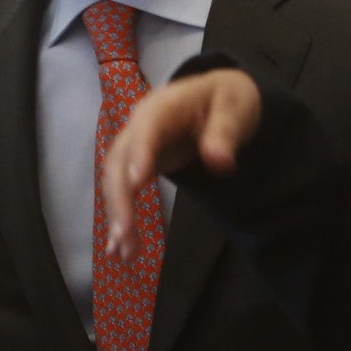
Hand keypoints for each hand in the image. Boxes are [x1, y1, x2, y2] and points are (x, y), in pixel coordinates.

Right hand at [101, 69, 260, 259]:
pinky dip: (120, 217)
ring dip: (117, 215)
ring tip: (122, 251)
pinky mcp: (138, 165)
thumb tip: (220, 162)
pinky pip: (123, 191)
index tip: (137, 182)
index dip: (140, 153)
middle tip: (125, 234)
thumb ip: (224, 133)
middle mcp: (139, 126)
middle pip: (119, 160)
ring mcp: (135, 146)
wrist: (217, 99)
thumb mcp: (234, 109)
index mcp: (162, 106)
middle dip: (120, 198)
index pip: (147, 128)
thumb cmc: (225, 100)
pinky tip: (119, 249)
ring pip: (116, 181)